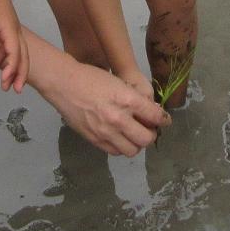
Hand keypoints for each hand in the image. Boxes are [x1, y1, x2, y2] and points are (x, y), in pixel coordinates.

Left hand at [0, 0, 27, 92]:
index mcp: (10, 29)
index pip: (15, 53)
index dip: (12, 68)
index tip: (6, 82)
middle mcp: (15, 31)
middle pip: (22, 55)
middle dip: (20, 74)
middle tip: (16, 91)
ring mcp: (12, 29)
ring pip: (17, 53)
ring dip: (12, 68)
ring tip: (5, 85)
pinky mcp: (6, 28)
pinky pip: (9, 47)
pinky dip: (4, 59)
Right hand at [38, 58, 168, 154]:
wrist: (65, 84)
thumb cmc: (92, 78)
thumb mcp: (119, 83)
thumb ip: (135, 99)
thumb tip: (151, 113)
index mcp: (127, 100)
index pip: (155, 116)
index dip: (164, 119)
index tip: (164, 120)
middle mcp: (118, 119)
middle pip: (146, 139)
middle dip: (152, 134)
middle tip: (149, 129)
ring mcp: (105, 132)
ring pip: (132, 150)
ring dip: (137, 144)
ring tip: (134, 135)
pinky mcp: (94, 140)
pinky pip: (115, 152)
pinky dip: (122, 147)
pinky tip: (120, 137)